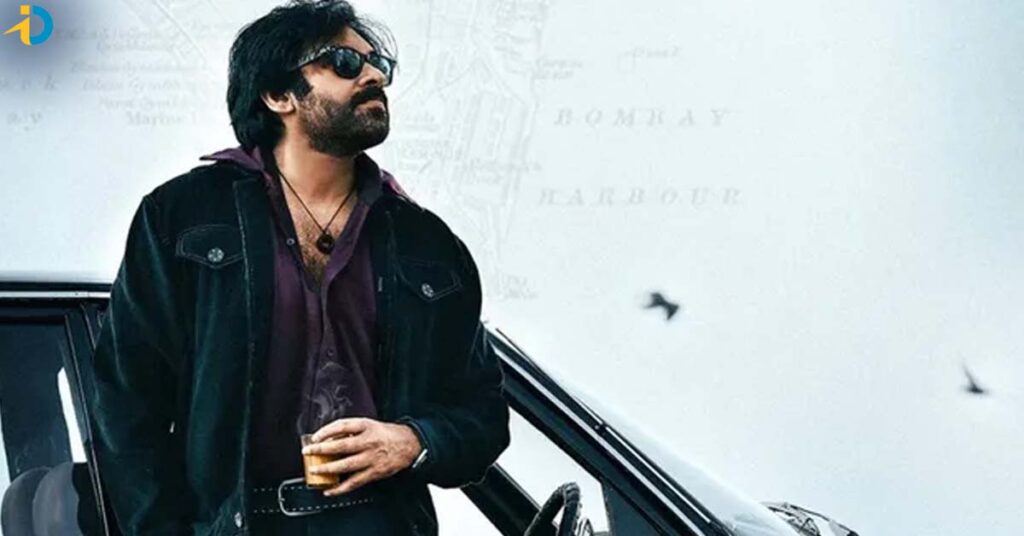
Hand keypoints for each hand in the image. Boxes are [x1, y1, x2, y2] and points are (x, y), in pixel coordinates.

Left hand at [303, 417, 422, 495]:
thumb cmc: (387, 434)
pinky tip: (330, 490)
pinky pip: (354, 482)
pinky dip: (340, 488)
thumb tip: (330, 439)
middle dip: (322, 450)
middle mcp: (369, 442)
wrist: (409, 444)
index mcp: (367, 427)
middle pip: (342, 446)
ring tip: (315, 471)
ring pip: (346, 465)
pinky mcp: (374, 472)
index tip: (315, 437)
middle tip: (308, 452)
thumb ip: (352, 431)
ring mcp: (372, 458)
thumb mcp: (370, 425)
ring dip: (328, 469)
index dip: (327, 431)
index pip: (343, 426)